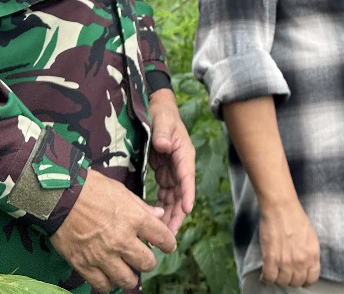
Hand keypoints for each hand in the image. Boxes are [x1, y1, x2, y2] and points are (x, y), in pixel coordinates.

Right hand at [50, 169, 175, 291]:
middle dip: (149, 261)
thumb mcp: (120, 191)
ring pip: (127, 280)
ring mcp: (103, 255)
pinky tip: (108, 276)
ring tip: (128, 271)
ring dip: (131, 277)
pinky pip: (102, 285)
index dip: (169, 244)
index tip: (168, 245)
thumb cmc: (91, 188)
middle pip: (147, 263)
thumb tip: (158, 214)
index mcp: (134, 218)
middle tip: (143, 257)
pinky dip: (108, 283)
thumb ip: (141, 206)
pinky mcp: (84, 264)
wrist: (59, 196)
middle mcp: (121, 240)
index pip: (163, 238)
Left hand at [148, 88, 195, 232]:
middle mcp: (181, 165)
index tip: (187, 210)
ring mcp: (173, 171)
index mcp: (184, 154)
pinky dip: (162, 207)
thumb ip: (163, 133)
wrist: (157, 110)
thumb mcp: (163, 121)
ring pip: (174, 198)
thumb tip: (164, 145)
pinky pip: (165, 194)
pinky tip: (156, 220)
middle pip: (182, 194)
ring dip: (170, 215)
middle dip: (178, 214)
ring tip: (162, 234)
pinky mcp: (164, 173)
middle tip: (170, 234)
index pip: (187, 177)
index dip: (187, 193)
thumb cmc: (162, 114)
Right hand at [259, 197, 320, 287]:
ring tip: (275, 272)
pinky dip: (265, 279)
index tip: (299, 278)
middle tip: (285, 272)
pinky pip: (268, 278)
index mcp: (313, 255)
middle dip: (291, 279)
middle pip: (296, 282)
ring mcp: (285, 262)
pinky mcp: (270, 259)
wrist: (281, 207)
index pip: (311, 279)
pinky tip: (264, 276)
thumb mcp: (311, 236)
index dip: (305, 280)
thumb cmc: (296, 217)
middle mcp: (301, 262)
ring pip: (282, 282)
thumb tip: (306, 264)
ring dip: (278, 278)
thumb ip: (309, 253)